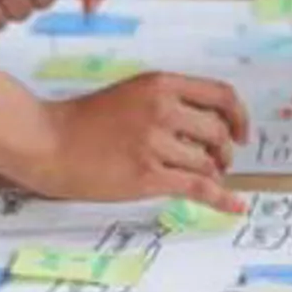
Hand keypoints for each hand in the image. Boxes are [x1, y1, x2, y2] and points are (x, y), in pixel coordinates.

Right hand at [30, 73, 249, 211]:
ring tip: (201, 177)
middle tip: (218, 162)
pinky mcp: (147, 175)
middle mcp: (162, 109)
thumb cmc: (85, 121)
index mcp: (160, 84)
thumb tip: (210, 125)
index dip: (239, 116)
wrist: (48, 141)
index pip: (221, 95)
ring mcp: (154, 143)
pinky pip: (198, 188)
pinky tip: (235, 206)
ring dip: (212, 174)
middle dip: (225, 151)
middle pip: (219, 132)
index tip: (243, 133)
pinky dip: (222, 199)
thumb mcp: (132, 94)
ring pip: (207, 163)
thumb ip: (169, 102)